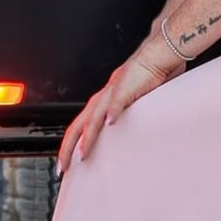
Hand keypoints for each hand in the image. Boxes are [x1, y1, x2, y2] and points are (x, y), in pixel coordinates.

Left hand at [56, 33, 183, 177]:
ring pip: (94, 116)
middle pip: (79, 124)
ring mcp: (113, 91)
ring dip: (87, 136)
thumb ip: (122, 117)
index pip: (79, 126)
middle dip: (69, 147)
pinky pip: (118, 100)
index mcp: (102, 102)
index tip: (66, 163)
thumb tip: (119, 136)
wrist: (157, 53)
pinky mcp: (127, 85)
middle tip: (63, 166)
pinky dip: (112, 111)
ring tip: (83, 153)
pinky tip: (109, 123)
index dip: (69, 145)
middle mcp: (103, 97)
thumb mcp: (131, 103)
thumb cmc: (146, 77)